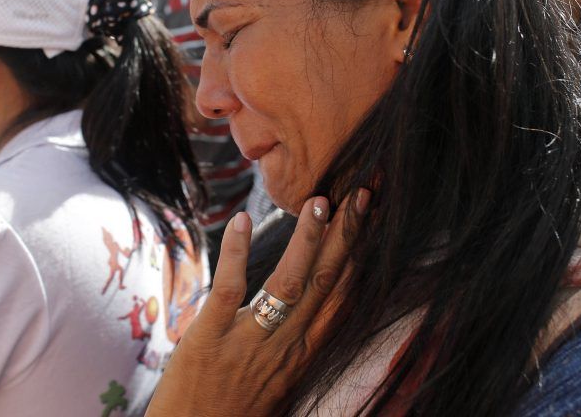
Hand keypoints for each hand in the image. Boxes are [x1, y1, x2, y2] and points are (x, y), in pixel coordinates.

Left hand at [146, 190, 369, 416]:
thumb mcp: (275, 384)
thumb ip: (289, 347)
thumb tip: (303, 313)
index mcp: (301, 357)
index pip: (339, 300)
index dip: (357, 259)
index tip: (371, 224)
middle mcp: (284, 349)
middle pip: (324, 284)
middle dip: (345, 238)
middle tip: (361, 195)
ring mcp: (248, 342)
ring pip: (288, 284)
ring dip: (307, 240)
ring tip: (320, 201)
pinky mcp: (209, 338)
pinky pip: (229, 288)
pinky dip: (238, 252)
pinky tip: (243, 220)